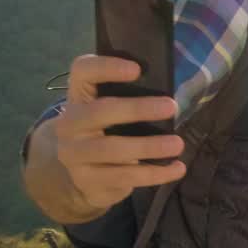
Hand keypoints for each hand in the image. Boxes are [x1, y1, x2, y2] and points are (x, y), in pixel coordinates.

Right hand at [32, 54, 185, 215]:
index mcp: (78, 96)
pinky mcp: (88, 180)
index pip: (83, 71)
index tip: (137, 69)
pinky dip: (154, 173)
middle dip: (137, 109)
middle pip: (99, 111)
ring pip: (112, 149)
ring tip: (178, 144)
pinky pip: (124, 177)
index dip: (107, 67)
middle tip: (171, 107)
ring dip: (149, 146)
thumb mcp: (110, 112)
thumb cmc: (106, 131)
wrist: (81, 175)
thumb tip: (169, 97)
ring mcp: (74, 154)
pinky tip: (176, 168)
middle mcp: (69, 123)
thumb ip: (129, 98)